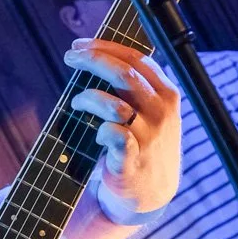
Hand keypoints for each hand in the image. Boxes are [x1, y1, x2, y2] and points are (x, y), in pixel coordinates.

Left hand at [63, 36, 181, 219]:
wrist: (150, 194)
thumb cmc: (144, 144)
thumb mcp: (151, 111)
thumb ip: (133, 87)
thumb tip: (97, 56)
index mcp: (167, 94)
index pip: (136, 59)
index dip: (105, 47)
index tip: (80, 44)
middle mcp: (161, 113)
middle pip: (124, 74)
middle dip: (93, 60)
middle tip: (70, 57)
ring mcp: (149, 137)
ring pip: (114, 104)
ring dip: (88, 97)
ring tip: (76, 103)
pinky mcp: (131, 161)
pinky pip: (111, 134)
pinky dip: (98, 129)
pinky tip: (94, 132)